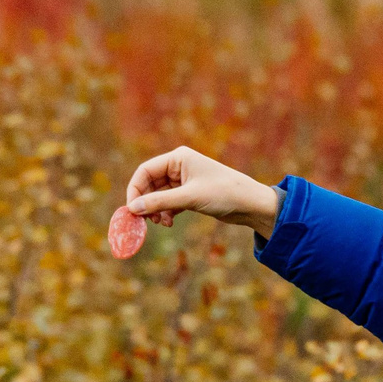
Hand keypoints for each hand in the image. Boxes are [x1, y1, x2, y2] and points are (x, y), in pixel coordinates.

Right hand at [125, 146, 281, 235]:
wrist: (251, 204)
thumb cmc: (223, 193)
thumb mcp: (189, 198)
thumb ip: (159, 202)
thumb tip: (132, 209)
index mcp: (178, 158)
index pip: (145, 171)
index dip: (135, 190)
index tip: (131, 209)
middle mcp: (179, 166)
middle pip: (150, 184)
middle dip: (146, 202)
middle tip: (143, 221)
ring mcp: (184, 180)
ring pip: (159, 195)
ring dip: (156, 210)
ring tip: (161, 223)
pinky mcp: (190, 194)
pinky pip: (169, 202)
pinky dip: (166, 213)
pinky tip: (169, 223)